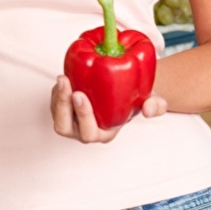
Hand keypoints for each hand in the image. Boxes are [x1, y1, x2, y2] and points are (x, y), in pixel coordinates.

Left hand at [50, 76, 167, 142]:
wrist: (126, 91)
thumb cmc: (137, 99)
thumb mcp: (152, 100)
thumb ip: (156, 105)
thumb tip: (149, 110)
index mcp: (104, 133)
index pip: (89, 132)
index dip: (82, 116)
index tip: (80, 95)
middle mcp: (85, 131)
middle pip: (64, 127)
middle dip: (62, 105)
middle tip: (66, 82)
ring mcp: (72, 121)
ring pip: (56, 114)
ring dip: (57, 96)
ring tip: (64, 77)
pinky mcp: (64, 109)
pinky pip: (54, 102)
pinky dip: (57, 90)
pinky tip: (67, 76)